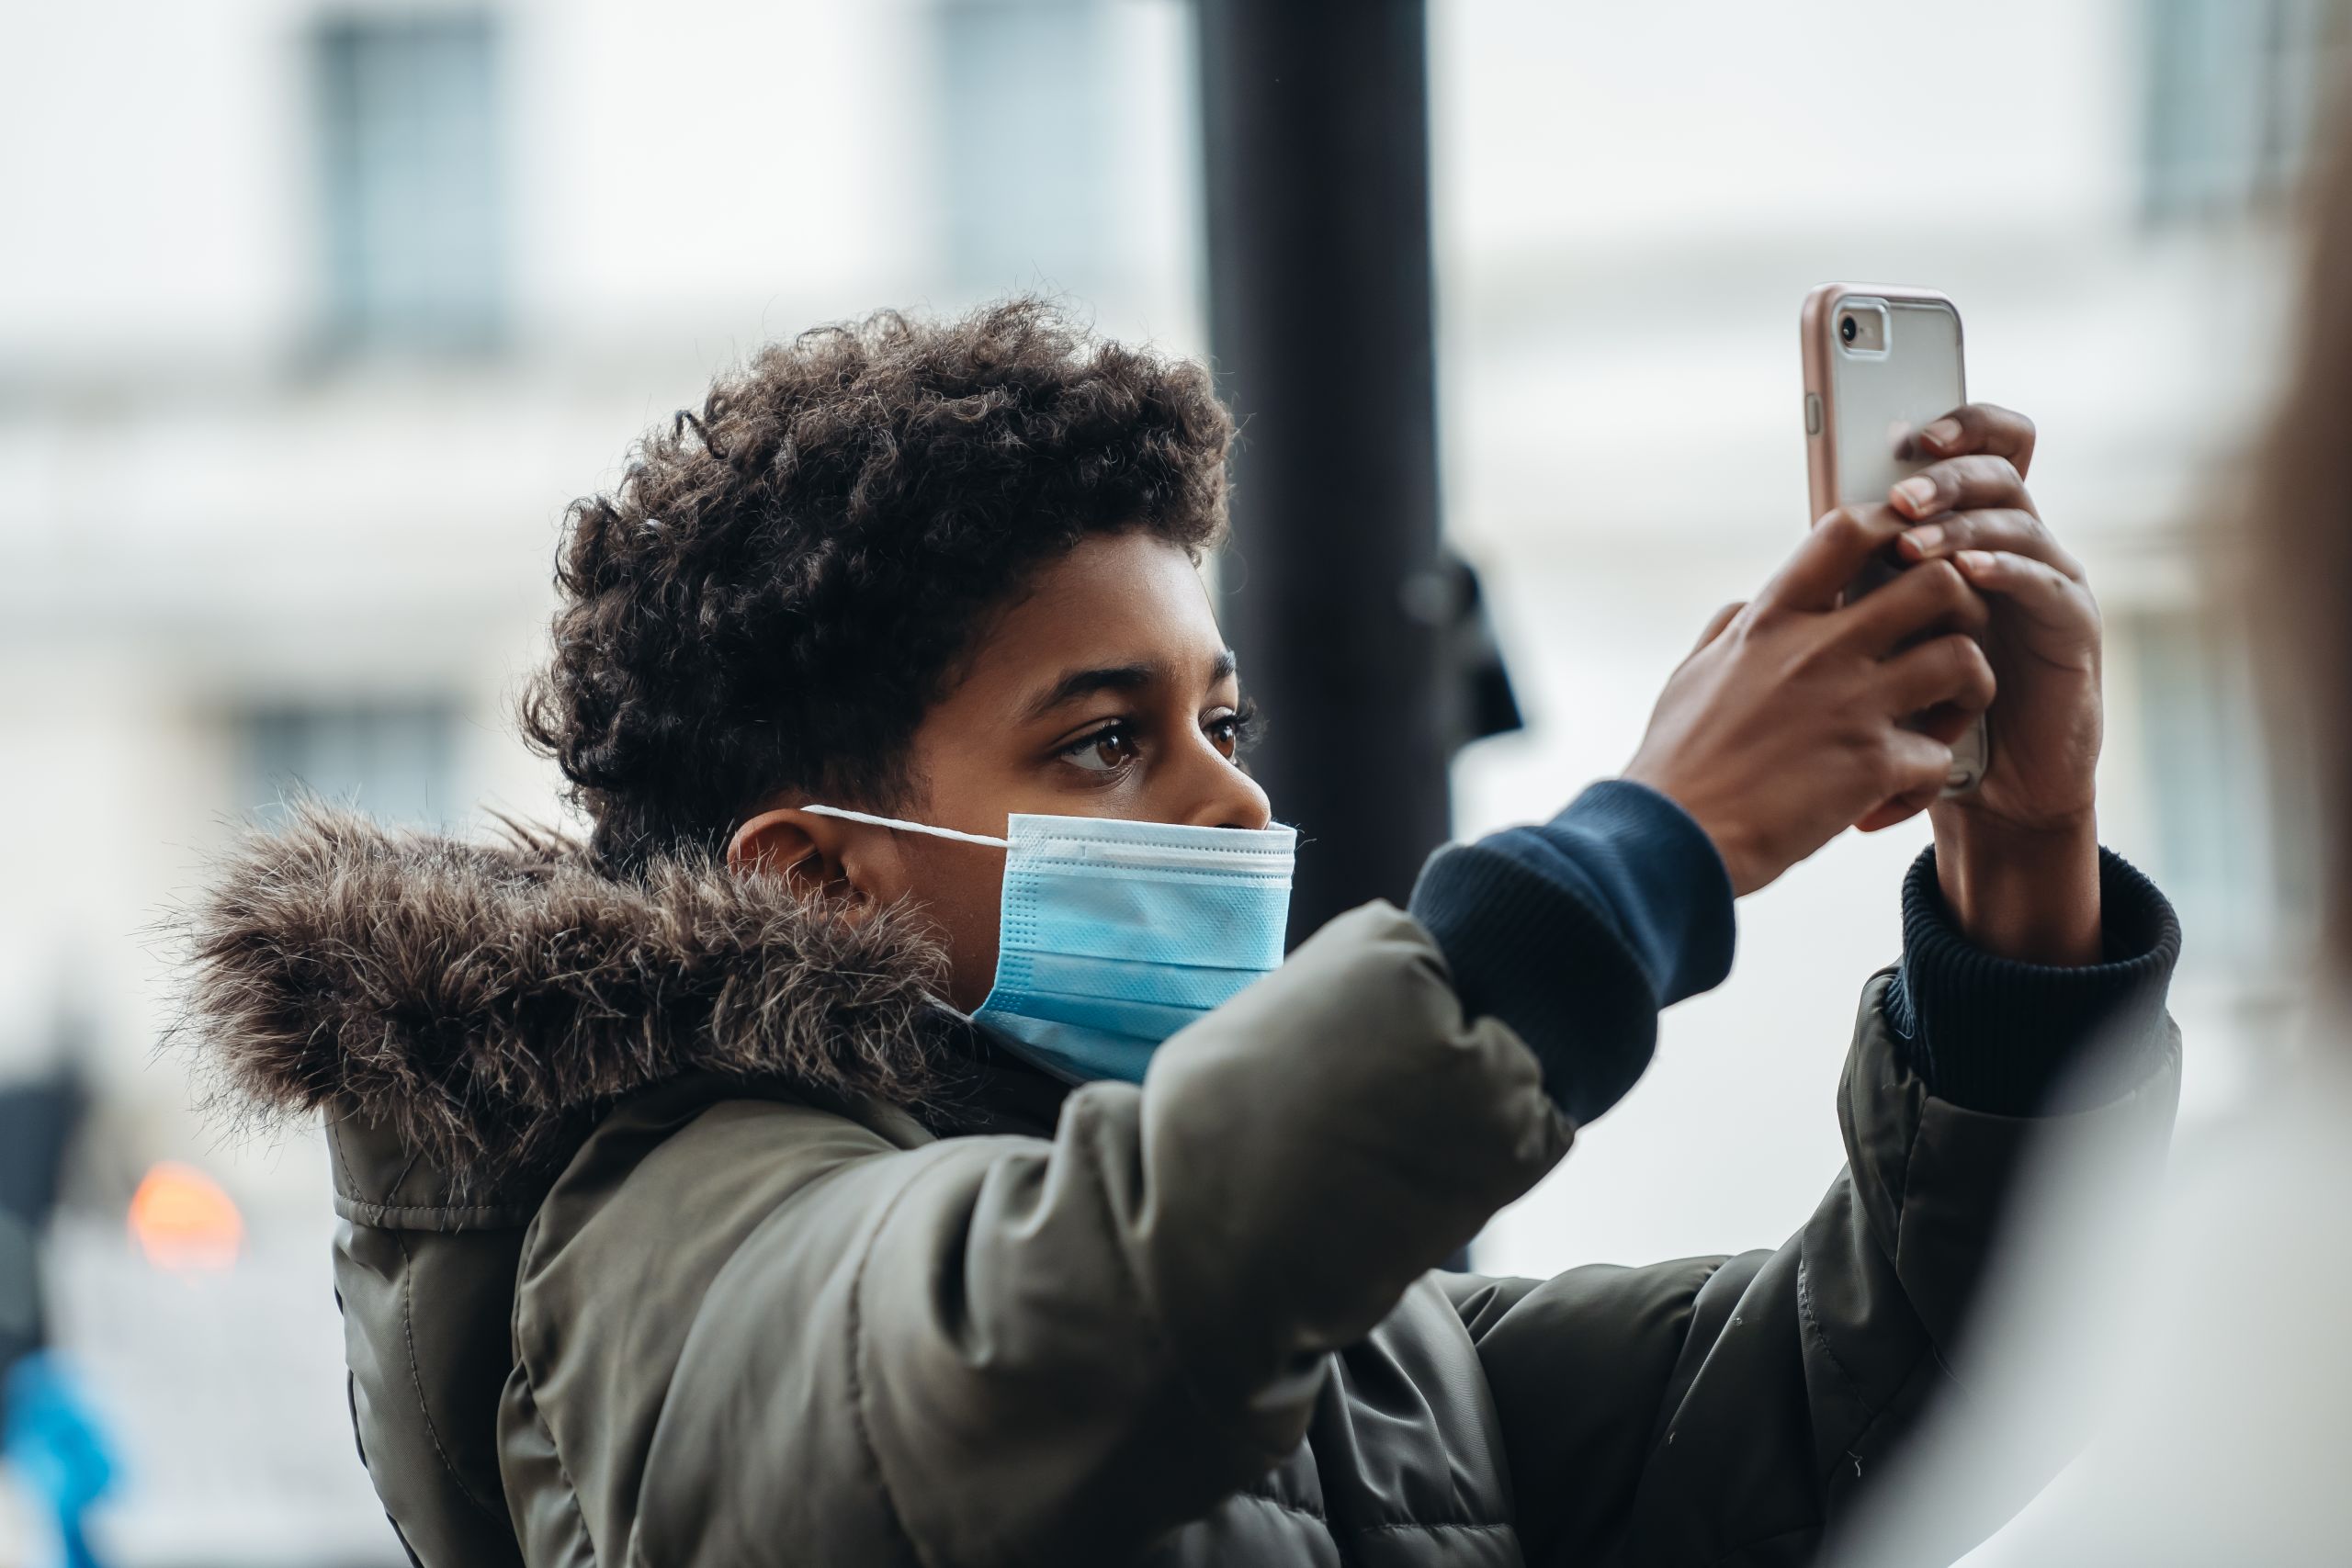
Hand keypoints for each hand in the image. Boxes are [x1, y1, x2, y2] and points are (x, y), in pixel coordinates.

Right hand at [1624, 507, 1994, 896]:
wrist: (1669, 841)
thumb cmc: (1675, 765)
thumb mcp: (1692, 676)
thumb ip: (1730, 630)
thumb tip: (1749, 604)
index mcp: (1771, 621)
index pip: (1849, 531)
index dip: (1900, 531)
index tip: (1912, 560)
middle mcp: (1818, 649)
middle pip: (1938, 582)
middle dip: (1961, 613)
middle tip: (1943, 653)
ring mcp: (1851, 704)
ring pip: (1965, 661)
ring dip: (1966, 697)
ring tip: (1935, 729)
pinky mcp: (1872, 764)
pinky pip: (1940, 759)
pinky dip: (1923, 787)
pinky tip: (1883, 807)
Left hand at [1892, 404, 2103, 963]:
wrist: (1981, 785)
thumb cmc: (1917, 705)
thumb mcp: (1874, 639)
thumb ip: (1852, 590)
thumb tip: (1785, 560)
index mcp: (1963, 532)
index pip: (1974, 447)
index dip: (1951, 425)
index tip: (1895, 429)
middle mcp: (2010, 544)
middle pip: (1998, 469)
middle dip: (1947, 471)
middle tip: (1898, 493)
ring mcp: (2046, 580)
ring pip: (2017, 520)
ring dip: (1961, 524)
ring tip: (1911, 539)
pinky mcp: (2071, 625)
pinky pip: (2048, 582)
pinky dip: (2007, 571)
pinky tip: (1968, 573)